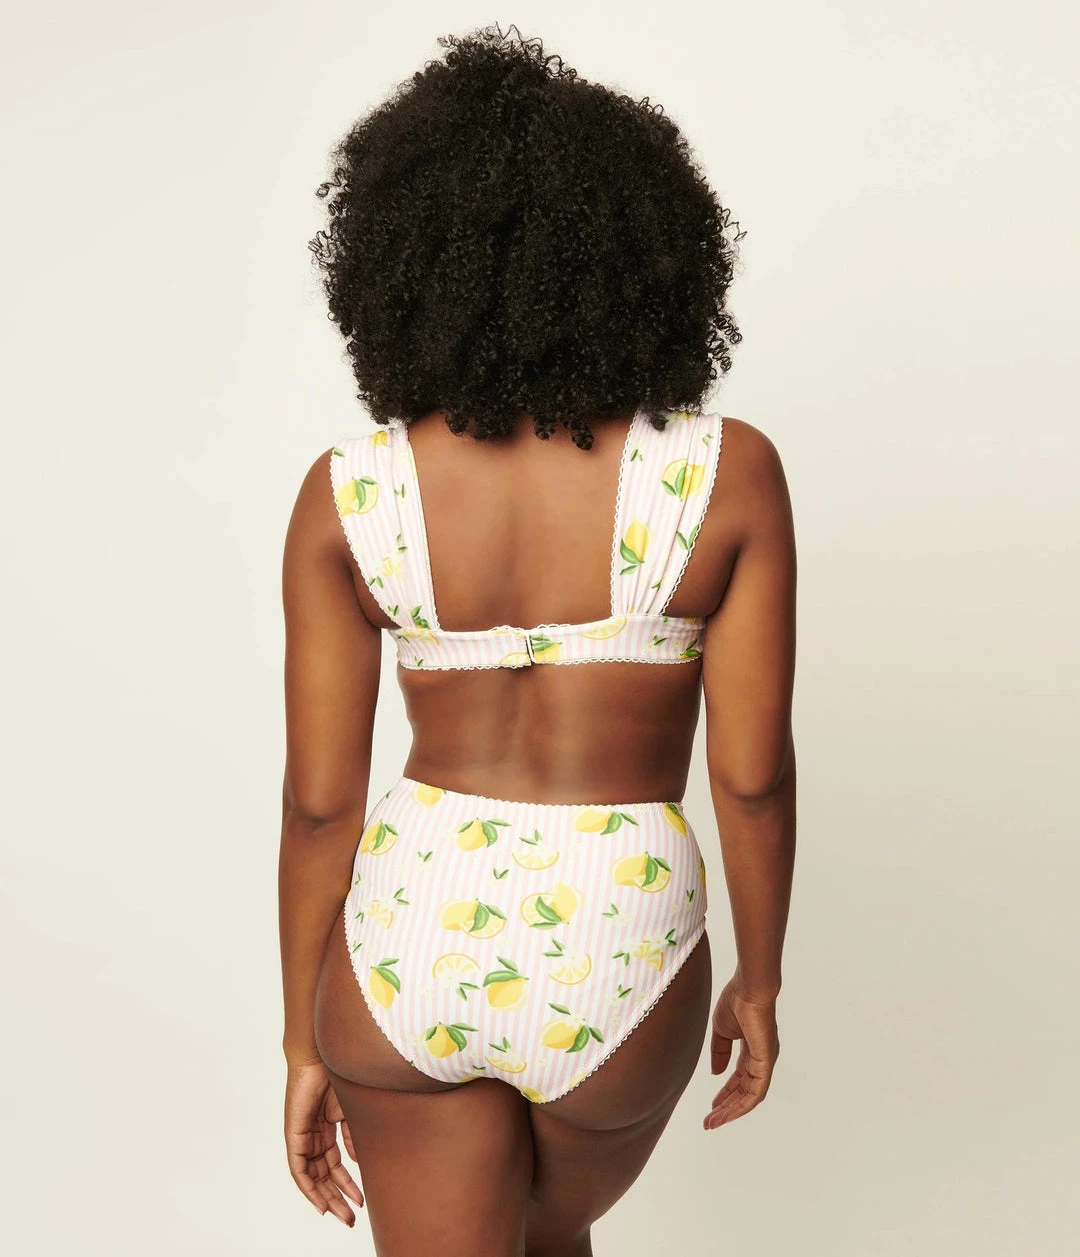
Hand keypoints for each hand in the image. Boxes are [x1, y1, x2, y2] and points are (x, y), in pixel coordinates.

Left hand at [284, 1058, 363, 1224]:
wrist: (324, 1055)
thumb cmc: (339, 1074)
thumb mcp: (351, 1111)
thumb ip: (352, 1137)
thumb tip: (358, 1162)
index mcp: (327, 1129)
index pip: (334, 1165)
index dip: (345, 1184)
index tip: (359, 1201)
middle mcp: (313, 1136)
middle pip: (324, 1175)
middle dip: (338, 1197)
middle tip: (351, 1218)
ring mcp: (302, 1136)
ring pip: (313, 1177)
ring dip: (327, 1197)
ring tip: (343, 1215)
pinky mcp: (294, 1135)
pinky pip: (299, 1169)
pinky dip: (308, 1187)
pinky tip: (320, 1202)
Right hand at [704, 974, 779, 1129]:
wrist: (749, 988)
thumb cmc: (736, 1001)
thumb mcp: (722, 1030)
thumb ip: (719, 1052)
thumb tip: (716, 1073)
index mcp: (751, 1050)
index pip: (739, 1078)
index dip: (725, 1092)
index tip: (711, 1106)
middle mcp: (761, 1059)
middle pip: (744, 1091)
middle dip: (726, 1107)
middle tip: (709, 1121)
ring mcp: (765, 1062)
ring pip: (750, 1096)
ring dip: (732, 1110)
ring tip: (714, 1121)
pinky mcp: (766, 1063)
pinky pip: (756, 1091)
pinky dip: (742, 1104)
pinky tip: (728, 1113)